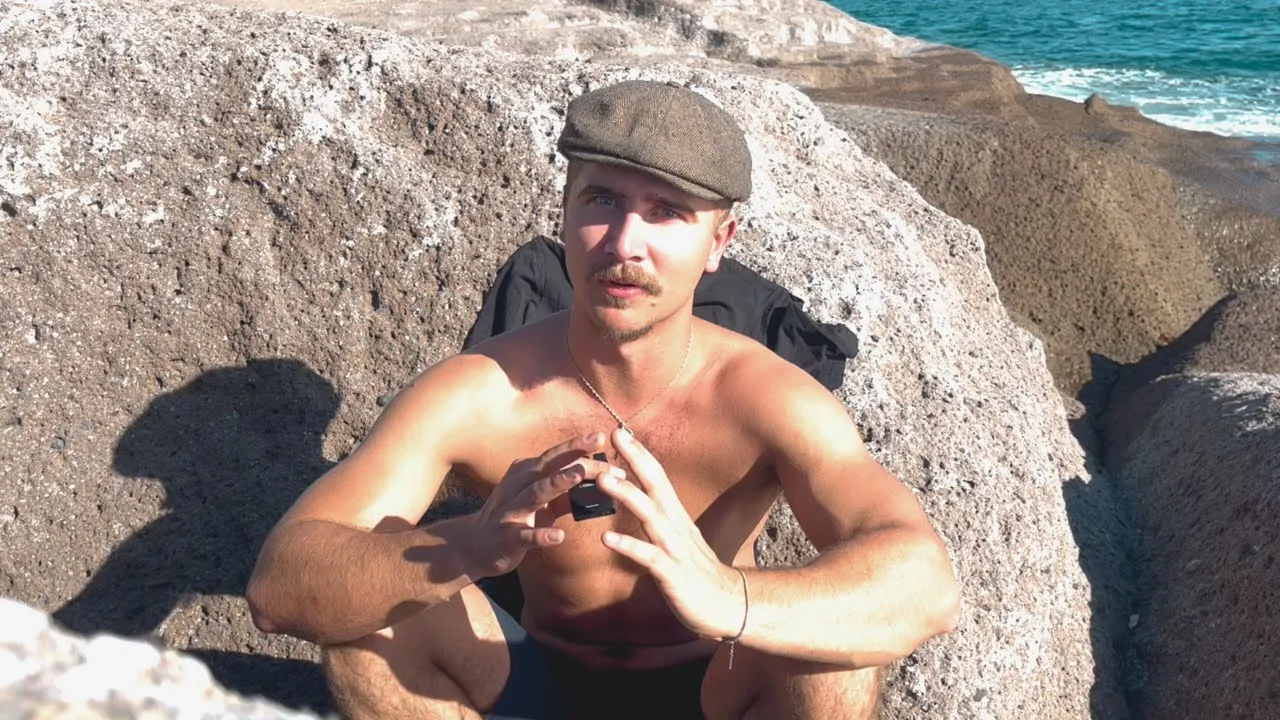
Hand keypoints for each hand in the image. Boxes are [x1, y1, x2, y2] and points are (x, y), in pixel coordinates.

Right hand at [464, 432, 612, 578]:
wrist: (475, 545)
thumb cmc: (515, 517)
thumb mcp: (541, 501)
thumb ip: (567, 493)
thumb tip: (599, 483)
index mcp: (527, 473)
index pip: (557, 456)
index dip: (580, 446)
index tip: (604, 437)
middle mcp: (518, 485)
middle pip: (549, 466)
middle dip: (573, 454)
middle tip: (599, 442)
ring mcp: (511, 510)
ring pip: (536, 494)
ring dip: (557, 483)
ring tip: (578, 476)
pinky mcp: (507, 537)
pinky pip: (525, 536)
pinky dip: (541, 534)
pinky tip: (559, 535)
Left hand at [598, 428, 745, 639]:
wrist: (727, 604)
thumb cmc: (696, 572)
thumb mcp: (677, 538)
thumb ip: (659, 518)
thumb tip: (641, 500)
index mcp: (675, 516)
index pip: (657, 477)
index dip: (639, 453)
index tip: (619, 431)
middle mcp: (675, 525)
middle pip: (655, 485)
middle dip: (635, 459)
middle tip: (613, 435)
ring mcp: (675, 548)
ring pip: (650, 515)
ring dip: (627, 495)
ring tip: (603, 479)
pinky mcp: (672, 573)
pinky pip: (649, 557)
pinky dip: (629, 546)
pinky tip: (606, 539)